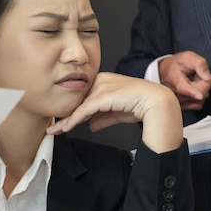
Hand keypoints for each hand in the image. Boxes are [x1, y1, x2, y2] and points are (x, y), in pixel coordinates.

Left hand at [47, 72, 182, 152]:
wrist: (156, 104)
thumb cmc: (142, 105)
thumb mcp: (117, 113)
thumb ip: (104, 118)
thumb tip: (91, 125)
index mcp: (106, 80)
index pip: (85, 96)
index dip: (74, 109)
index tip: (63, 121)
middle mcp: (102, 80)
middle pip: (79, 100)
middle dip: (66, 114)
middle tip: (53, 128)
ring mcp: (102, 87)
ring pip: (78, 106)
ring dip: (66, 120)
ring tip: (54, 130)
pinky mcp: (103, 96)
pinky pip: (83, 111)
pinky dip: (72, 120)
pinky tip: (64, 128)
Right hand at [158, 51, 210, 110]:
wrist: (165, 72)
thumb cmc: (176, 64)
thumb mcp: (188, 57)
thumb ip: (199, 64)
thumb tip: (208, 77)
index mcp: (175, 80)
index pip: (183, 89)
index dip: (193, 92)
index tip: (199, 96)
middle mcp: (174, 94)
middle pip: (198, 93)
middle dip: (206, 83)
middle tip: (203, 74)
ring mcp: (178, 102)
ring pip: (199, 101)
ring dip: (203, 90)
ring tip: (196, 81)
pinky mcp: (182, 107)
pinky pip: (198, 105)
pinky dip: (200, 97)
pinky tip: (196, 89)